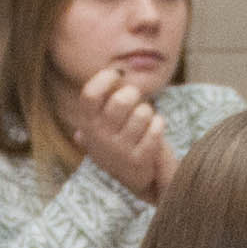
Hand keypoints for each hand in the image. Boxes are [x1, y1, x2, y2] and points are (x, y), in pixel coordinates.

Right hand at [63, 65, 173, 201]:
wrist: (130, 177)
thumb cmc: (117, 138)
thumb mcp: (101, 123)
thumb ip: (104, 99)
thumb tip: (116, 70)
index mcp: (87, 124)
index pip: (90, 94)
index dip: (105, 78)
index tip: (116, 75)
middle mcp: (100, 137)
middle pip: (121, 100)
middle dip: (133, 93)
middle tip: (134, 98)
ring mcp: (119, 150)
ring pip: (143, 113)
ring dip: (148, 112)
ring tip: (144, 119)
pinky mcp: (139, 160)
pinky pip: (155, 129)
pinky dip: (159, 124)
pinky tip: (155, 128)